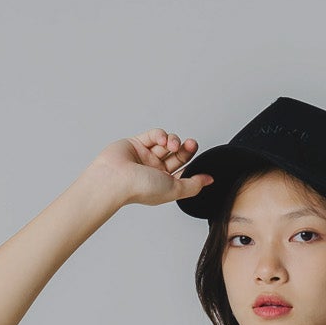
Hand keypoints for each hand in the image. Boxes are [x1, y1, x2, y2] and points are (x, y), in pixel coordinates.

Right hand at [89, 130, 214, 208]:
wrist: (116, 179)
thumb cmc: (141, 188)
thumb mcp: (175, 189)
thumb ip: (193, 185)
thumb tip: (209, 180)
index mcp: (164, 183)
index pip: (183, 170)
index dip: (192, 163)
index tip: (199, 159)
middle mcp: (155, 170)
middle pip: (177, 155)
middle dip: (186, 149)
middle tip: (191, 144)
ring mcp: (146, 156)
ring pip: (166, 143)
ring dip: (173, 141)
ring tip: (173, 145)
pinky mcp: (137, 143)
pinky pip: (154, 135)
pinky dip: (161, 135)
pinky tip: (163, 140)